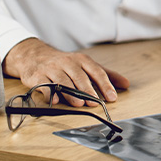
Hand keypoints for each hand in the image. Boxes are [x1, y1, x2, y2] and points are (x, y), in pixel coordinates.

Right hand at [2, 38, 128, 106]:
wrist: (34, 56)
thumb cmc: (65, 63)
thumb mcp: (85, 65)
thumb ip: (105, 74)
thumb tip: (126, 84)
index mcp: (82, 60)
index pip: (96, 72)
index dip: (105, 85)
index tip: (112, 97)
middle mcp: (67, 63)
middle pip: (80, 77)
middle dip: (88, 90)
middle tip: (95, 102)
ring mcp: (52, 69)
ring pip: (63, 81)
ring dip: (71, 93)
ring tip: (79, 104)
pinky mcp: (37, 77)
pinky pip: (44, 86)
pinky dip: (50, 94)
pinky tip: (55, 101)